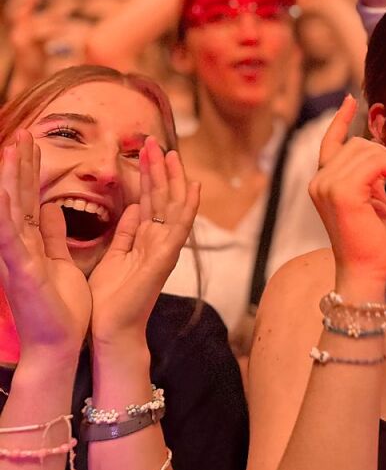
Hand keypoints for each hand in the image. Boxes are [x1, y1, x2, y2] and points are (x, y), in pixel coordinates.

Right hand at [0, 131, 89, 358]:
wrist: (59, 343)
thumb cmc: (60, 306)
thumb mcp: (58, 260)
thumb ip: (51, 235)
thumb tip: (47, 208)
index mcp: (30, 243)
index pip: (28, 199)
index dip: (28, 172)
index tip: (32, 143)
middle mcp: (18, 247)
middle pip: (17, 198)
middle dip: (19, 166)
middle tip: (23, 134)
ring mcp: (16, 258)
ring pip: (10, 211)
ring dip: (11, 179)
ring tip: (12, 148)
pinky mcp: (22, 270)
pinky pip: (13, 237)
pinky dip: (7, 212)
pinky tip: (7, 191)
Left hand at [88, 137, 199, 346]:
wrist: (110, 328)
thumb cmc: (110, 298)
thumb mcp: (114, 255)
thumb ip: (126, 231)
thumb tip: (133, 207)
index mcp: (146, 238)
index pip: (150, 199)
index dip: (148, 174)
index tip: (144, 150)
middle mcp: (159, 239)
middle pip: (163, 196)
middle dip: (159, 168)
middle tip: (155, 141)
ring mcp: (166, 248)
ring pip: (173, 205)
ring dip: (171, 178)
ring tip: (169, 153)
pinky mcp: (166, 258)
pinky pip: (180, 227)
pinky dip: (188, 206)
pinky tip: (192, 187)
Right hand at [309, 96, 385, 290]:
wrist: (367, 272)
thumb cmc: (372, 241)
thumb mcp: (370, 199)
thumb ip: (368, 175)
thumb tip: (380, 151)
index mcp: (322, 182)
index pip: (331, 142)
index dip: (341, 120)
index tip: (351, 101)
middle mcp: (319, 181)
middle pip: (358, 144)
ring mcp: (327, 185)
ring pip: (369, 151)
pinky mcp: (342, 192)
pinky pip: (376, 163)